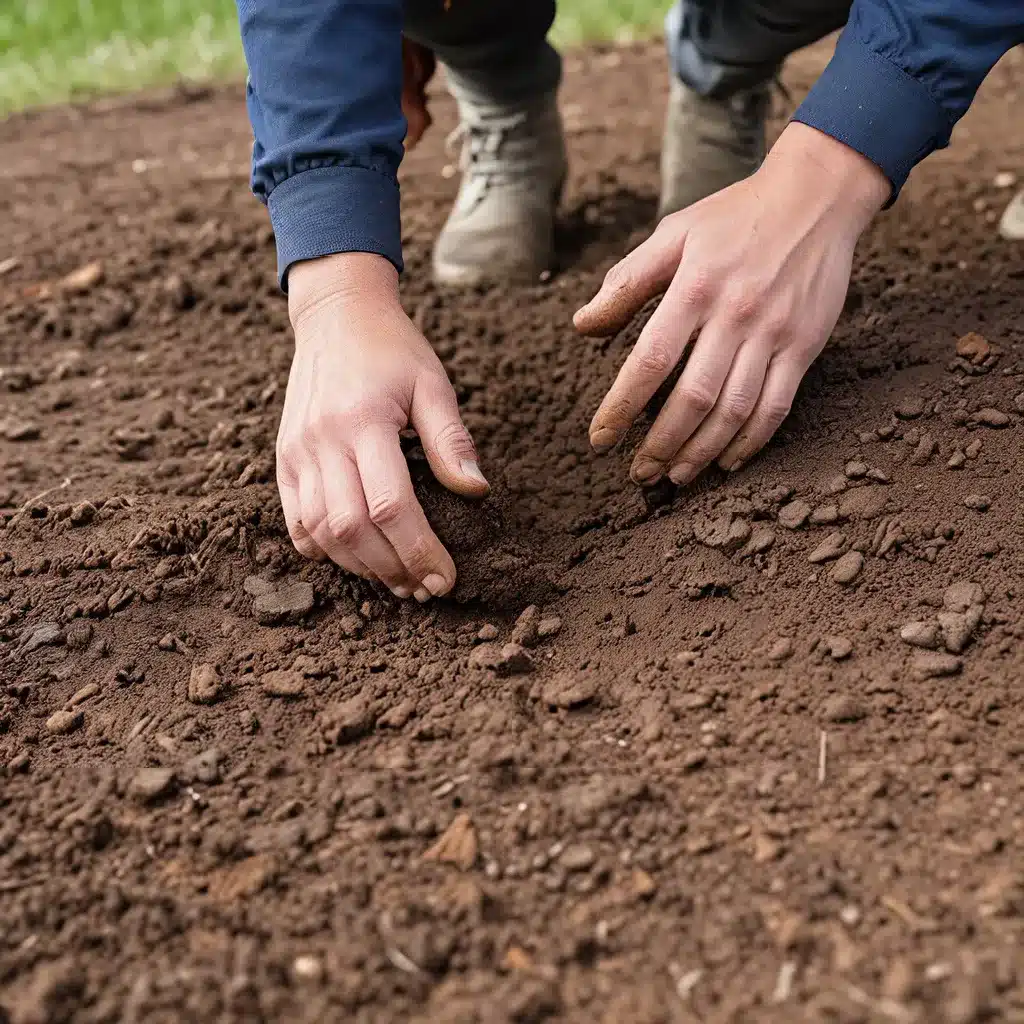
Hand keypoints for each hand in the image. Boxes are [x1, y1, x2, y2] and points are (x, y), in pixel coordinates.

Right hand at [278, 252, 488, 599]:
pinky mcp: (283, 459)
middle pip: (351, 529)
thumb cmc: (392, 349)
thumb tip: (477, 491)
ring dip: (360, 567)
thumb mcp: (433, 383)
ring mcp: (296, 452)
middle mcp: (321, 440)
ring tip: (396, 581)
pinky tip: (356, 559)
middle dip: (391, 569)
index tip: (444, 577)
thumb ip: (452, 439)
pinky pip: (296, 521)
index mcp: (363, 420)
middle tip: (424, 588)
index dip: (419, 550)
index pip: (390, 505)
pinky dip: (323, 550)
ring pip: (320, 532)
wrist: (336, 316)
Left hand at [574, 122, 889, 485]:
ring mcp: (774, 333)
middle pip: (693, 397)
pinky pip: (776, 407)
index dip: (622, 407)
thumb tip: (582, 327)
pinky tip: (725, 461)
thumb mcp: (674, 235)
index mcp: (695, 287)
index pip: (650, 361)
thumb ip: (626, 283)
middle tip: (639, 473)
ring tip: (675, 476)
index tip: (601, 439)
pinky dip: (750, 442)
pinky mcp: (805, 346)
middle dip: (660, 444)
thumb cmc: (733, 217)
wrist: (817, 196)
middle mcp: (735, 315)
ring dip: (701, 452)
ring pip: (734, 411)